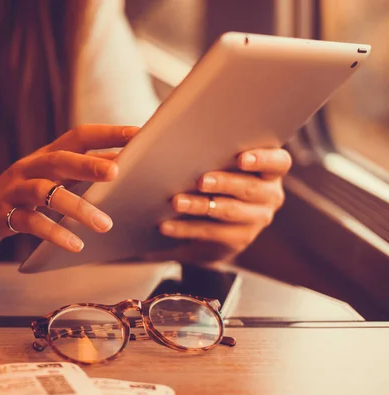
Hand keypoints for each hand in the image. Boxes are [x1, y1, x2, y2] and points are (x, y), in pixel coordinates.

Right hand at [0, 125, 138, 254]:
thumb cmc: (19, 196)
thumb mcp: (48, 180)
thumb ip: (79, 174)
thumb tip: (123, 169)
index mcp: (47, 156)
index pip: (79, 136)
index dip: (107, 133)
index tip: (139, 133)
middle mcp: (31, 167)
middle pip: (60, 159)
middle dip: (89, 163)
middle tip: (117, 172)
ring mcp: (15, 190)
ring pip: (45, 192)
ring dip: (76, 206)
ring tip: (104, 223)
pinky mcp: (3, 215)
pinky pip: (30, 223)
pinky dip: (54, 233)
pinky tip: (75, 244)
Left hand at [146, 148, 291, 263]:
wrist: (209, 226)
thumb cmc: (209, 179)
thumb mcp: (207, 160)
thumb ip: (195, 143)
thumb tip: (140, 129)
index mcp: (268, 170)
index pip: (278, 162)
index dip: (263, 159)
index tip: (241, 158)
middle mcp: (269, 195)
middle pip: (251, 188)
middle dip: (224, 183)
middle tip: (201, 180)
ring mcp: (256, 220)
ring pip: (230, 212)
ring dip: (201, 206)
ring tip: (176, 201)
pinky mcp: (238, 241)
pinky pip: (212, 234)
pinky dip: (186, 228)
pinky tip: (166, 225)